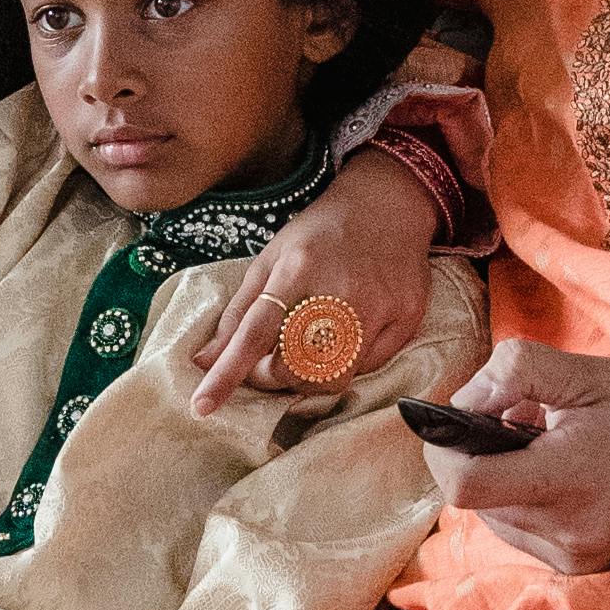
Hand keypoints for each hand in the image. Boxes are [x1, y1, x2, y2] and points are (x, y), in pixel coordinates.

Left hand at [190, 147, 444, 414]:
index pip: (255, 332)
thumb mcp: (272, 258)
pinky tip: (344, 338)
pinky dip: (345, 365)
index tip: (202, 405)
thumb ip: (239, 312)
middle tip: (268, 363)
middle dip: (272, 377)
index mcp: (297, 268)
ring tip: (305, 354)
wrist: (387, 204)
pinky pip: (367, 369)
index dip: (228, 373)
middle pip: (294, 367)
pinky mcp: (406, 319)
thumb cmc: (321, 234)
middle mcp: (340, 289)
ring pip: (332, 378)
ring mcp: (379, 306)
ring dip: (308, 379)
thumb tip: (204, 360)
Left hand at [424, 347, 609, 575]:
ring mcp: (578, 560)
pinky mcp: (588, 570)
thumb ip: (515, 373)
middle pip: (474, 500)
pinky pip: (527, 534)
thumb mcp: (589, 374)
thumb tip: (463, 399)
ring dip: (504, 480)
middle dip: (478, 455)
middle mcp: (566, 536)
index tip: (453, 420)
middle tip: (521, 419)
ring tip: (550, 445)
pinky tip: (568, 474)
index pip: (461, 485)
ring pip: (497, 519)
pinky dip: (529, 501)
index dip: (441, 448)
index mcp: (566, 482)